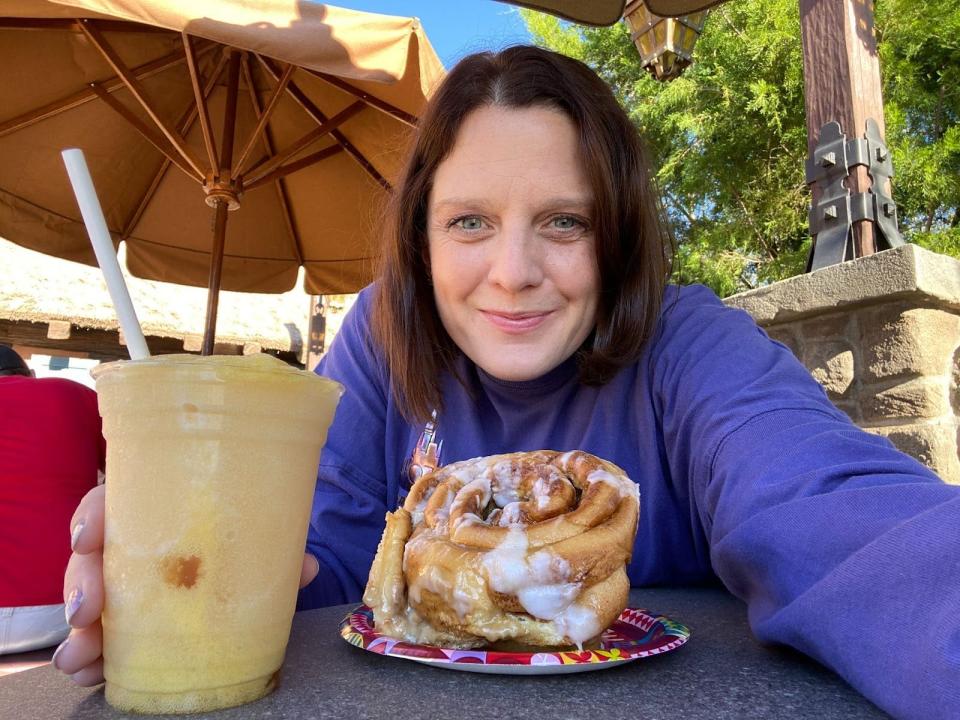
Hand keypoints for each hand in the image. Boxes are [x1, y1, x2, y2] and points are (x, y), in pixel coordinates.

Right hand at [54, 484, 320, 684]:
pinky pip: (96, 637)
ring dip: (79, 632)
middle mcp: (129, 544)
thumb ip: (277, 551)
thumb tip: (307, 567)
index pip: (113, 501)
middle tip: (87, 610)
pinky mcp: (122, 620)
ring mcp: (120, 584)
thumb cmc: (238, 541)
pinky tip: (88, 674)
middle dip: (82, 581)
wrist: (241, 563)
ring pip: (87, 601)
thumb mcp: (257, 540)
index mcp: (155, 508)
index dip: (93, 517)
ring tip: (80, 658)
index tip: (88, 539)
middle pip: (92, 556)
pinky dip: (90, 658)